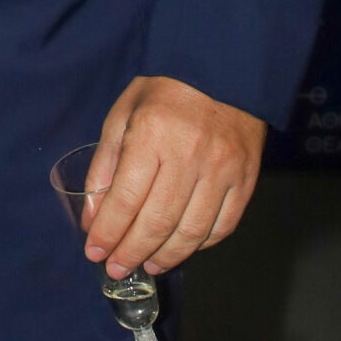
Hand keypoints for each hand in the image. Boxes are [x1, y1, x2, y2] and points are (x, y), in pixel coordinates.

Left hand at [80, 76, 264, 279]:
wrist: (222, 71)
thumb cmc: (163, 93)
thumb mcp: (122, 116)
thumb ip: (104, 167)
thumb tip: (93, 220)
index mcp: (151, 136)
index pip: (125, 199)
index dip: (108, 233)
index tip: (95, 253)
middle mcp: (189, 156)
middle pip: (157, 222)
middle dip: (132, 253)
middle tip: (117, 269)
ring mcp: (223, 170)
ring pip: (192, 231)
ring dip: (166, 257)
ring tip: (147, 265)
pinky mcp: (247, 179)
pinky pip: (224, 225)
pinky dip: (201, 245)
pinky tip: (182, 248)